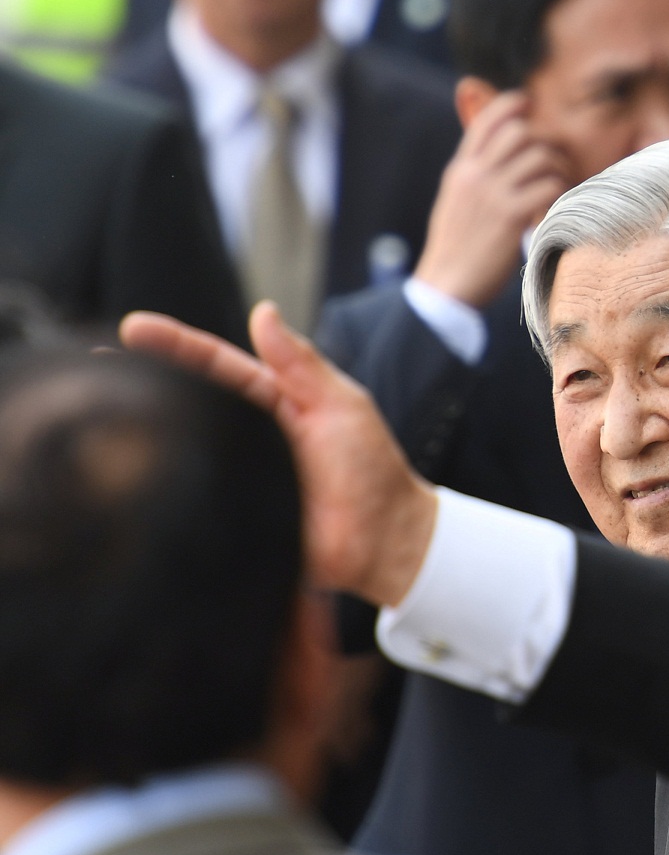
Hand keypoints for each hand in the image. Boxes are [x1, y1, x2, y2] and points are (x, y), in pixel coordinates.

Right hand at [120, 303, 437, 606]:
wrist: (385, 544)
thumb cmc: (373, 472)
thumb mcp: (341, 407)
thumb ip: (302, 364)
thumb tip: (263, 311)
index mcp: (275, 402)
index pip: (217, 366)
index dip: (176, 346)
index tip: (134, 329)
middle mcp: (250, 436)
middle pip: (191, 402)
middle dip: (145, 381)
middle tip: (97, 364)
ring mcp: (238, 475)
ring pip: (186, 448)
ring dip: (149, 429)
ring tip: (102, 408)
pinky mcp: (232, 516)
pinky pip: (192, 497)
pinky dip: (165, 486)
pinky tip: (132, 474)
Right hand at [414, 92, 568, 308]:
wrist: (447, 286)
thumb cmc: (456, 250)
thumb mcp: (456, 202)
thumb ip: (474, 177)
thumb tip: (495, 161)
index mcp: (461, 170)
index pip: (487, 120)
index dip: (513, 104)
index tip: (530, 103)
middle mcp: (475, 175)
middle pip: (520, 132)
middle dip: (544, 143)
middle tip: (554, 162)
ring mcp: (492, 194)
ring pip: (540, 156)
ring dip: (558, 169)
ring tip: (559, 187)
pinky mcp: (510, 216)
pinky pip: (549, 186)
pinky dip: (560, 193)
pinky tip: (557, 207)